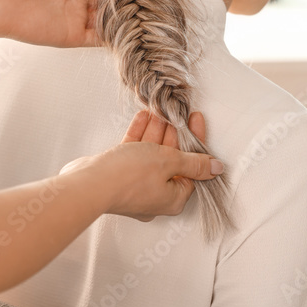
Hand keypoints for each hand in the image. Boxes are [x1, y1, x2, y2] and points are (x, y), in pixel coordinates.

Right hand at [61, 110, 222, 220]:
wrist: (89, 183)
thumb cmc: (130, 176)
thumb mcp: (169, 162)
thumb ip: (194, 161)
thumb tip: (218, 168)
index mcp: (174, 198)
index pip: (193, 167)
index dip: (195, 139)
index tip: (195, 118)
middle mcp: (156, 194)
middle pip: (172, 159)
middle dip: (174, 132)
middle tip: (177, 111)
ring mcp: (136, 185)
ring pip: (151, 154)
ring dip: (156, 130)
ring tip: (160, 109)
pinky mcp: (119, 174)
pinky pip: (134, 152)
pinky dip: (140, 135)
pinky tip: (143, 116)